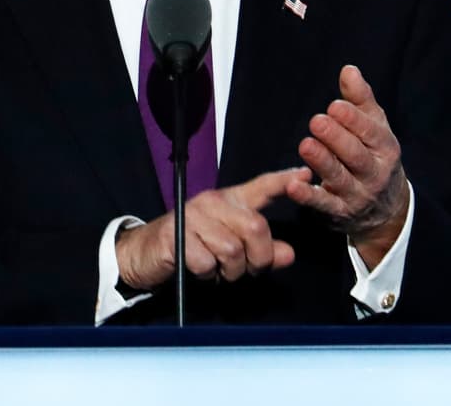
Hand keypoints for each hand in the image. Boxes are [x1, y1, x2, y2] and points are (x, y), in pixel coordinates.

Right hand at [115, 167, 311, 290]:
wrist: (145, 254)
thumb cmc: (193, 248)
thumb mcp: (230, 248)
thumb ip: (261, 250)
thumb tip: (288, 253)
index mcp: (228, 201)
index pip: (260, 187)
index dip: (282, 181)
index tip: (305, 174)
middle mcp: (212, 202)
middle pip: (255, 228)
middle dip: (258, 258)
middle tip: (247, 270)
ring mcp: (193, 217)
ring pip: (232, 250)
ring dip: (230, 271)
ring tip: (218, 270)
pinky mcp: (177, 235)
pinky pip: (207, 262)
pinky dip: (207, 274)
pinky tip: (198, 270)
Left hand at [286, 64, 409, 268]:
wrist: (387, 211)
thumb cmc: (374, 156)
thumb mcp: (375, 128)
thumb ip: (361, 100)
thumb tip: (349, 70)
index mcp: (386, 149)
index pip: (371, 133)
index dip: (353, 120)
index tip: (334, 106)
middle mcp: (375, 173)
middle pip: (356, 155)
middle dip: (337, 138)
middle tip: (317, 121)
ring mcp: (357, 195)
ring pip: (339, 178)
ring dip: (322, 162)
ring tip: (306, 145)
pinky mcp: (339, 212)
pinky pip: (323, 204)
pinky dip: (308, 196)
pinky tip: (292, 185)